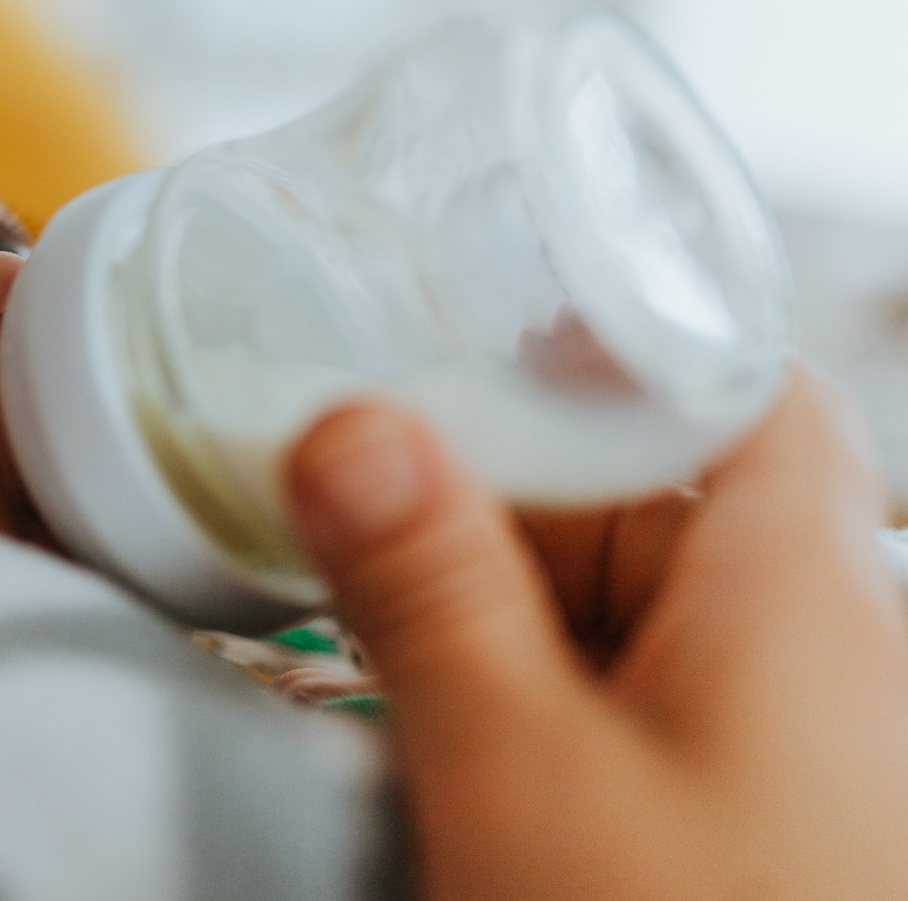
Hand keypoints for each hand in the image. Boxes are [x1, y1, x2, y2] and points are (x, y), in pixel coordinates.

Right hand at [285, 371, 907, 899]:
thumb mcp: (515, 774)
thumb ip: (428, 590)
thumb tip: (353, 434)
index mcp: (802, 597)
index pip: (743, 389)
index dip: (617, 350)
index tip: (480, 354)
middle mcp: (835, 662)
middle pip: (662, 512)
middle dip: (510, 522)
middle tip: (380, 556)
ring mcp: (811, 761)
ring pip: (647, 628)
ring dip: (519, 636)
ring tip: (418, 694)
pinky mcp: (775, 838)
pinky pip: (659, 728)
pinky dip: (559, 722)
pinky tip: (484, 778)